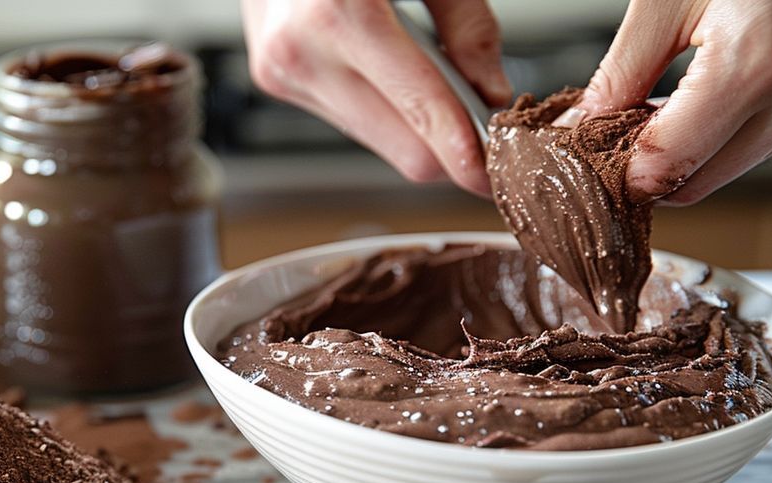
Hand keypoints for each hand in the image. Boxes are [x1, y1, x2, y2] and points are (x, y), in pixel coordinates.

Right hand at [241, 0, 511, 194]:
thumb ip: (465, 23)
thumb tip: (493, 90)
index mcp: (339, 14)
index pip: (422, 111)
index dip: (466, 152)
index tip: (496, 178)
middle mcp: (300, 54)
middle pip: (403, 151)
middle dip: (450, 150)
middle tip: (487, 137)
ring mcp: (280, 73)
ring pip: (378, 143)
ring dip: (415, 129)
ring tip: (442, 93)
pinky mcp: (274, 80)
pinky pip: (349, 119)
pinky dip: (382, 109)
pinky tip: (394, 75)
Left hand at [573, 0, 771, 204]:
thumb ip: (623, 69)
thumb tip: (584, 123)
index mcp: (755, 66)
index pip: (665, 167)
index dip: (618, 169)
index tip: (591, 152)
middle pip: (695, 183)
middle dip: (646, 167)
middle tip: (613, 134)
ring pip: (727, 170)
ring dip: (686, 153)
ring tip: (660, 108)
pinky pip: (759, 145)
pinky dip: (722, 135)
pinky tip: (703, 99)